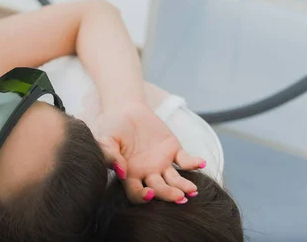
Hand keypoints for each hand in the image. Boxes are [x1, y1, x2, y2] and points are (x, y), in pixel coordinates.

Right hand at [91, 104, 205, 203]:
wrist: (126, 108)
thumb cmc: (112, 126)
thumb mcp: (105, 139)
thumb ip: (109, 155)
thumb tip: (121, 171)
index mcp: (130, 174)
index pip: (136, 194)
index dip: (142, 197)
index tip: (148, 193)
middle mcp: (147, 173)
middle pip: (159, 190)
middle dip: (168, 195)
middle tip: (178, 197)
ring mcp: (162, 164)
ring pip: (175, 181)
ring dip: (184, 186)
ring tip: (192, 190)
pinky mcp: (174, 151)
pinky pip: (186, 160)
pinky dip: (194, 162)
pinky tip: (201, 163)